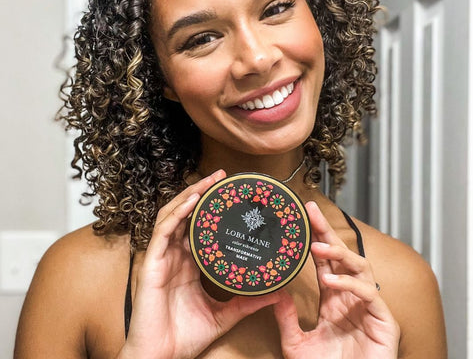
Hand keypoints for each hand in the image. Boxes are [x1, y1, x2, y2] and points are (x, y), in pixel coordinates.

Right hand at [118, 170, 279, 358]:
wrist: (161, 358)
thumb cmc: (184, 337)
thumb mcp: (224, 314)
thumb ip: (247, 301)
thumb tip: (277, 293)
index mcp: (187, 263)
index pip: (196, 226)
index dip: (209, 207)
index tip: (229, 194)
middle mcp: (173, 255)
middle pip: (184, 214)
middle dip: (200, 192)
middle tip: (220, 177)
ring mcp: (161, 257)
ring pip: (173, 215)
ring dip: (190, 195)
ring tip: (208, 181)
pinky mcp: (152, 263)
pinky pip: (164, 231)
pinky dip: (178, 213)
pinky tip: (193, 200)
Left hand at [273, 202, 399, 358]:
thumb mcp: (297, 344)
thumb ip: (288, 320)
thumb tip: (276, 294)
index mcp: (334, 299)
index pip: (325, 262)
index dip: (316, 240)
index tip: (304, 220)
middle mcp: (351, 298)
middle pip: (342, 256)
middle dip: (328, 233)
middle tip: (313, 213)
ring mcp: (369, 307)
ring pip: (360, 267)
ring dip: (339, 254)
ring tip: (317, 247)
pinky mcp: (384, 321)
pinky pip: (370, 293)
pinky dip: (350, 284)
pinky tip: (331, 282)